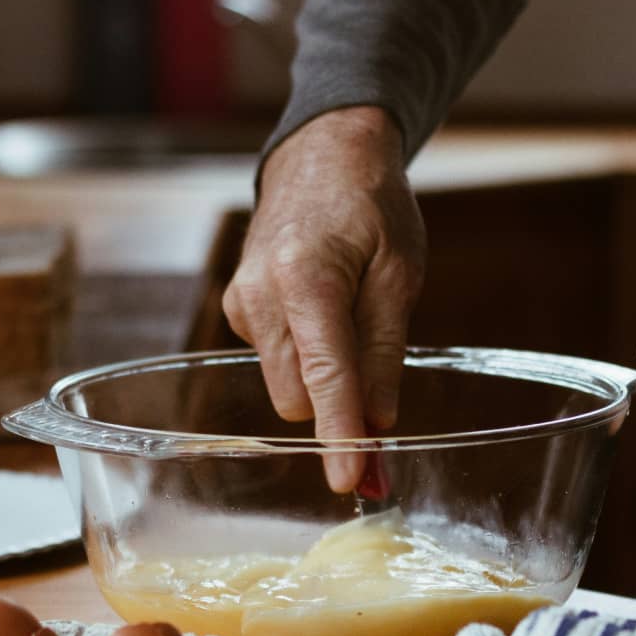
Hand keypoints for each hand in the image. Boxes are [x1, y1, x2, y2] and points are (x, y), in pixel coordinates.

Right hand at [223, 106, 425, 491]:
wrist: (322, 155)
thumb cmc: (370, 207)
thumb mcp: (399, 274)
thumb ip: (385, 354)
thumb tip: (379, 427)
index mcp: (307, 279)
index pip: (325, 377)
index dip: (340, 436)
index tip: (350, 481)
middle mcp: (260, 295)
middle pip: (298, 396)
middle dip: (338, 407)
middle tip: (381, 400)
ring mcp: (241, 304)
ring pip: (285, 385)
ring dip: (322, 379)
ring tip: (351, 321)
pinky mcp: (237, 310)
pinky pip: (276, 361)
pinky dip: (305, 356)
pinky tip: (322, 313)